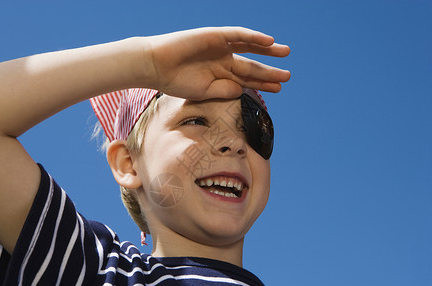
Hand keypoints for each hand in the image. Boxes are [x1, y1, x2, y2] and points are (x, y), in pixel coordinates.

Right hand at [144, 27, 290, 99]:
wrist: (156, 66)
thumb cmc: (176, 81)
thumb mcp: (205, 92)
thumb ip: (224, 91)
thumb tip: (243, 91)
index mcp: (220, 75)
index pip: (246, 80)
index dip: (262, 84)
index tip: (278, 89)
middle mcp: (223, 60)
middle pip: (251, 65)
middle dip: (269, 70)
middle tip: (287, 75)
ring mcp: (220, 47)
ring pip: (249, 47)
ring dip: (267, 51)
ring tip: (285, 53)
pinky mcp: (215, 35)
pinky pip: (238, 35)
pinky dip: (254, 37)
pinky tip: (269, 41)